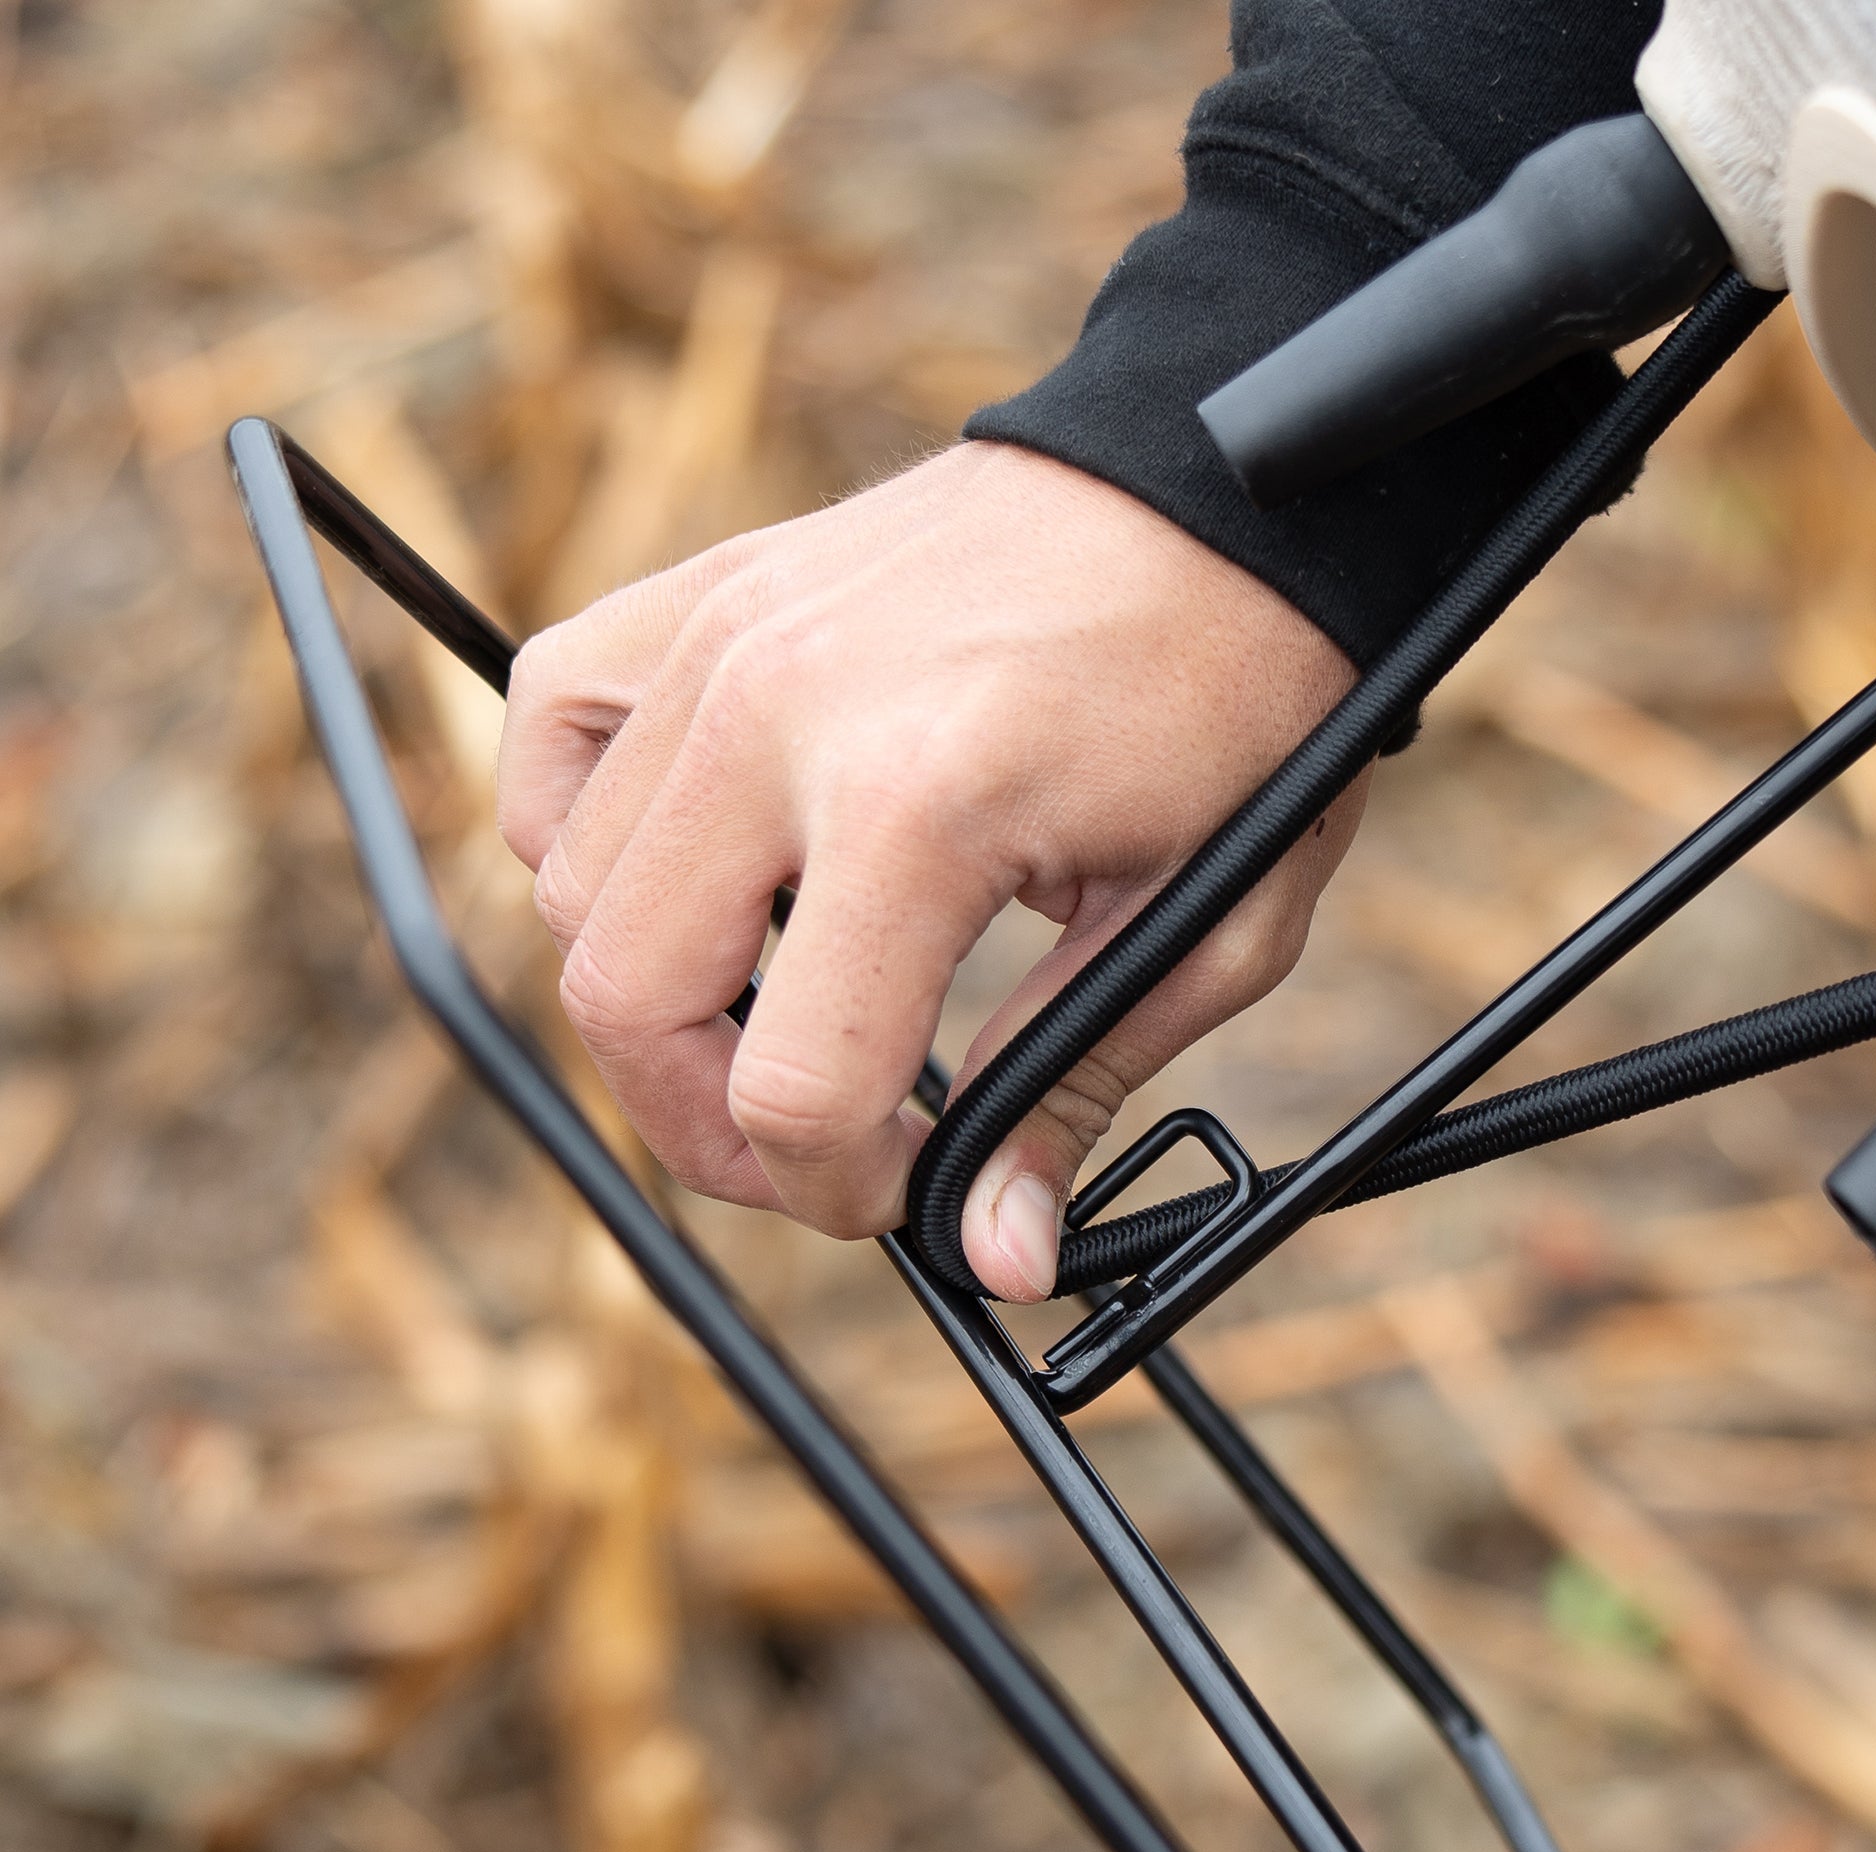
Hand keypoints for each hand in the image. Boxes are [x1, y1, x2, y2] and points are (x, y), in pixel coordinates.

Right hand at [496, 441, 1363, 1298]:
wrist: (1228, 490)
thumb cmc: (1244, 698)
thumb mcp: (1207, 926)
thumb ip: (1074, 1093)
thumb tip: (997, 1257)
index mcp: (920, 808)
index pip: (795, 1085)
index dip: (836, 1188)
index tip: (900, 1194)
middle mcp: (781, 714)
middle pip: (626, 1000)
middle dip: (709, 1126)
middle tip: (812, 1147)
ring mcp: (725, 639)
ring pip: (571, 888)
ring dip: (653, 994)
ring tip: (774, 1017)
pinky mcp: (707, 590)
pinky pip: (553, 729)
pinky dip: (579, 824)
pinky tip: (687, 868)